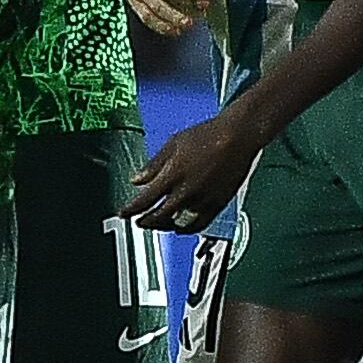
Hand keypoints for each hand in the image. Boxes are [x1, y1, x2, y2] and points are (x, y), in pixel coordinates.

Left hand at [128, 106, 266, 230]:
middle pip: (159, 217)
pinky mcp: (218, 204)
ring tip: (157, 224)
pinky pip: (199, 224)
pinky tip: (180, 227)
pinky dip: (187, 228)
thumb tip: (137, 179)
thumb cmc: (208, 134)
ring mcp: (203, 200)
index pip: (144, 200)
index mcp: (172, 174)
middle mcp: (186, 191)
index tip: (124, 213)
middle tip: (139, 222)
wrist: (238, 136)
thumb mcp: (173, 143)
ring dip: (164, 226)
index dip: (130, 210)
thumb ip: (153, 165)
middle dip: (146, 222)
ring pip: (178, 223)